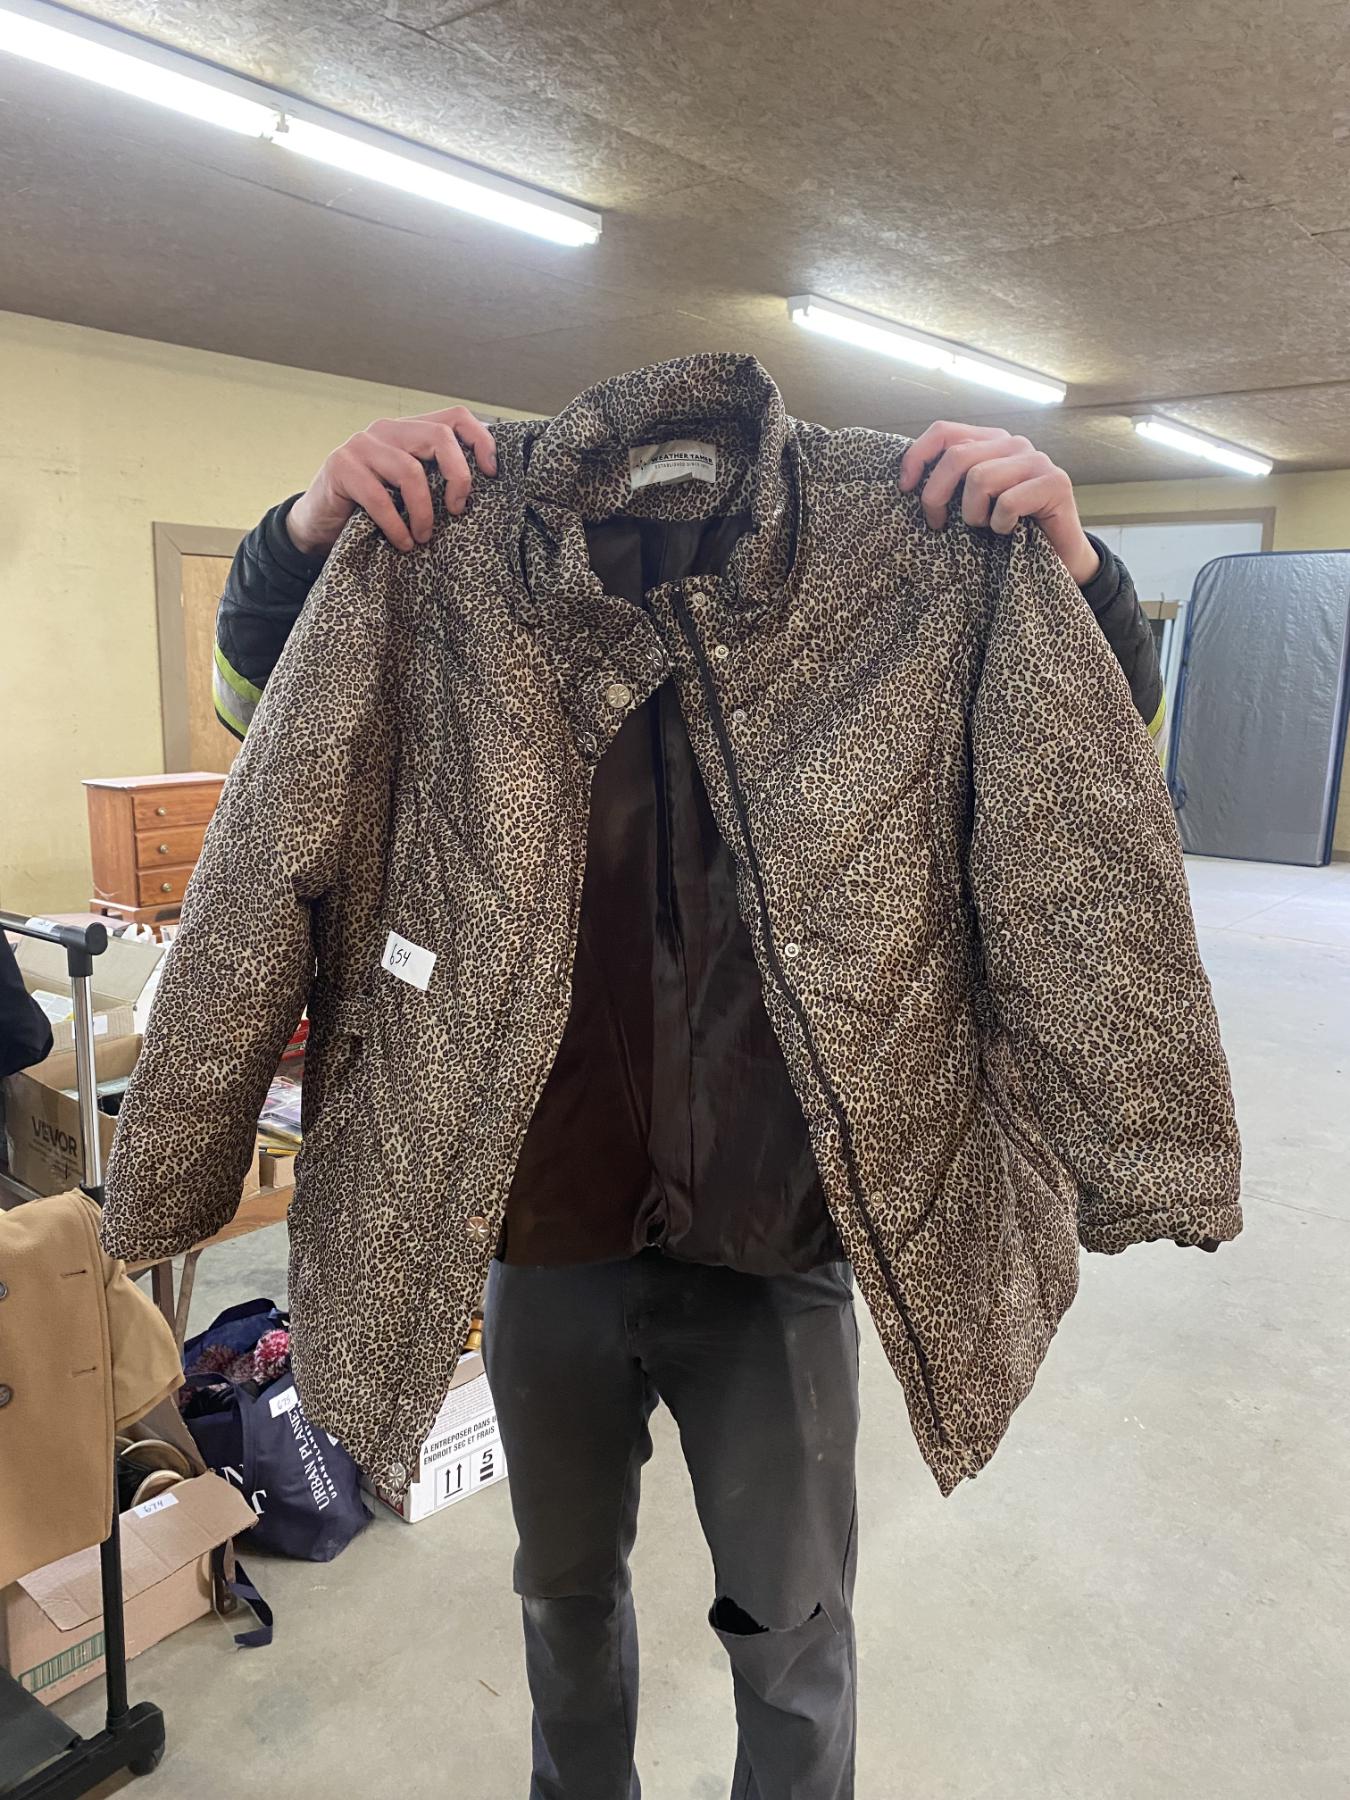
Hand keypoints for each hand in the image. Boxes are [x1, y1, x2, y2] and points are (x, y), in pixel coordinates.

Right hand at [287, 406, 497, 556]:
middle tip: (457, 511)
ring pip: (411, 471)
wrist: (319, 522)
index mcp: (409, 430)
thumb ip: (435, 478)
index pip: (455, 417)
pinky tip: (403, 543)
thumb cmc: (373, 508)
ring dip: (424, 511)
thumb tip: (484, 488)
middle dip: (458, 477)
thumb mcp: (409, 489)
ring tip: (423, 537)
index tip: (491, 473)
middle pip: (439, 437)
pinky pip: (379, 498)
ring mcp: (362, 445)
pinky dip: (396, 525)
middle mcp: (387, 429)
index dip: (480, 440)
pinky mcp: (341, 467)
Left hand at [898, 422, 1099, 586]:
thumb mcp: (970, 501)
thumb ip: (949, 482)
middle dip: (936, 495)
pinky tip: (1009, 531)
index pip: (944, 431)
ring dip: (973, 514)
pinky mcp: (1055, 482)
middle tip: (937, 524)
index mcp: (990, 441)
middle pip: (957, 457)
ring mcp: (1037, 460)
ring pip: (980, 478)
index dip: (917, 457)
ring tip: (984, 527)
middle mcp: (1014, 443)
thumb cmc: (1007, 529)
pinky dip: (1000, 525)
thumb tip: (907, 479)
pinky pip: (1007, 502)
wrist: (1057, 556)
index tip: (904, 488)